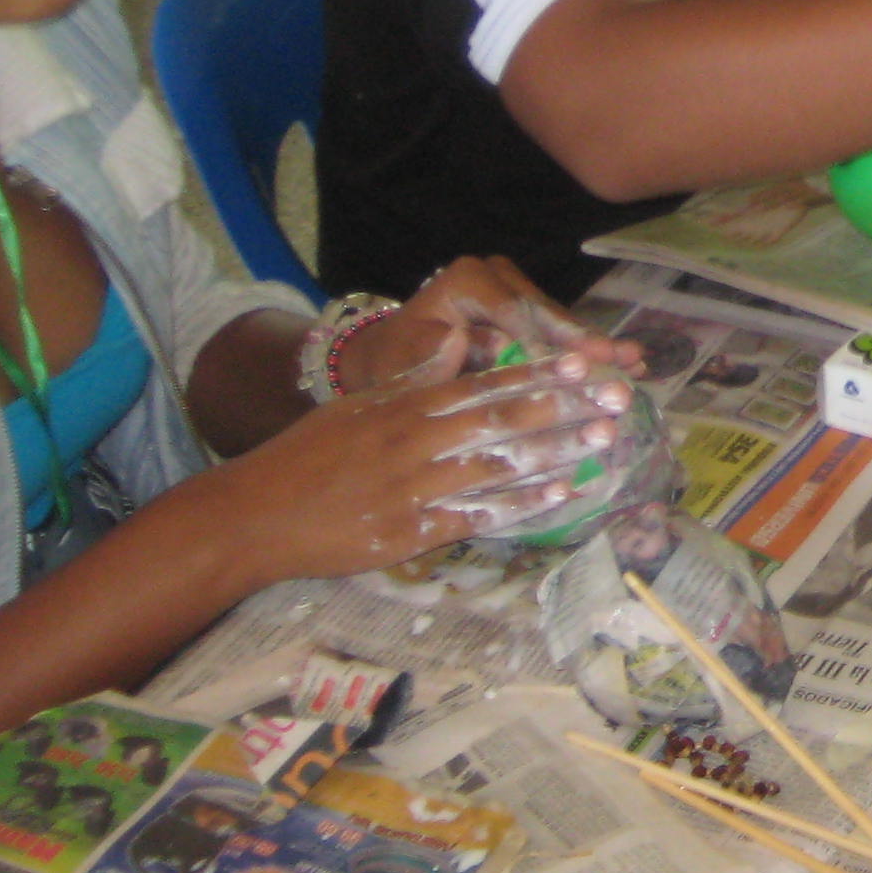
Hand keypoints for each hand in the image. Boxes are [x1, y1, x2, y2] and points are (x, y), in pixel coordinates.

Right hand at [214, 355, 636, 581]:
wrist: (255, 516)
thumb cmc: (310, 454)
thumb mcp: (360, 404)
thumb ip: (414, 376)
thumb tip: (457, 338)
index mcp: (405, 408)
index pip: (484, 384)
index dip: (538, 374)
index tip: (583, 364)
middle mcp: (416, 444)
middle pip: (502, 421)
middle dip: (564, 409)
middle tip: (616, 399)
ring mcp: (415, 490)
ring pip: (499, 467)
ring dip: (555, 453)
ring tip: (602, 441)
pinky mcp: (411, 534)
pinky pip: (477, 516)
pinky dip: (520, 505)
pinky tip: (560, 494)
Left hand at [333, 257, 640, 397]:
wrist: (391, 360)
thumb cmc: (398, 365)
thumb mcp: (408, 363)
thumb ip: (443, 354)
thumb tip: (483, 342)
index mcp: (467, 280)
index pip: (517, 310)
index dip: (553, 339)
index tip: (584, 361)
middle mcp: (497, 275)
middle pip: (547, 314)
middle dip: (586, 343)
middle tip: (623, 360)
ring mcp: (516, 290)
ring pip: (560, 323)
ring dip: (597, 348)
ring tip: (636, 364)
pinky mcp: (528, 309)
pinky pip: (559, 333)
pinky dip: (587, 353)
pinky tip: (625, 364)